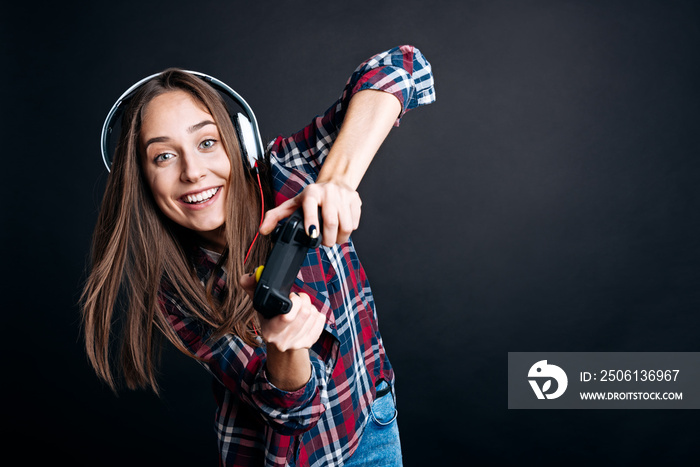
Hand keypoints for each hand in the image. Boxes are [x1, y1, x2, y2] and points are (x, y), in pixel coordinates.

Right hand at [239, 273, 324, 389]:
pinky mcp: (310, 343)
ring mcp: (297, 343)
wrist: (279, 342)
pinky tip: (309, 315)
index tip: (291, 296)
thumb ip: (252, 287)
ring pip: (314, 315)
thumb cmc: (270, 319)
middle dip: (304, 299)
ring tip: (301, 307)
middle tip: (298, 298)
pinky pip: (321, 320)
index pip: (287, 317)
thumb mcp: (260, 305)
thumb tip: (248, 276)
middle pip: (305, 313)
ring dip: (310, 306)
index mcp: (269, 331)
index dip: (294, 301)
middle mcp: (283, 340)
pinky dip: (318, 313)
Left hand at [260, 182, 361, 246]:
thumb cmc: (313, 197)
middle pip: (331, 221)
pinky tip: (341, 228)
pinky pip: (355, 223)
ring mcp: (344, 196)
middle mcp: (328, 192)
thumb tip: (263, 230)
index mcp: (311, 193)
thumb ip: (276, 216)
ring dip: (340, 238)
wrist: (336, 181)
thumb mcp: (293, 203)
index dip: (311, 221)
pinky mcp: (356, 200)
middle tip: (324, 243)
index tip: (311, 235)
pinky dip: (348, 231)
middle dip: (328, 239)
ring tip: (333, 237)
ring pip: (346, 226)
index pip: (311, 206)